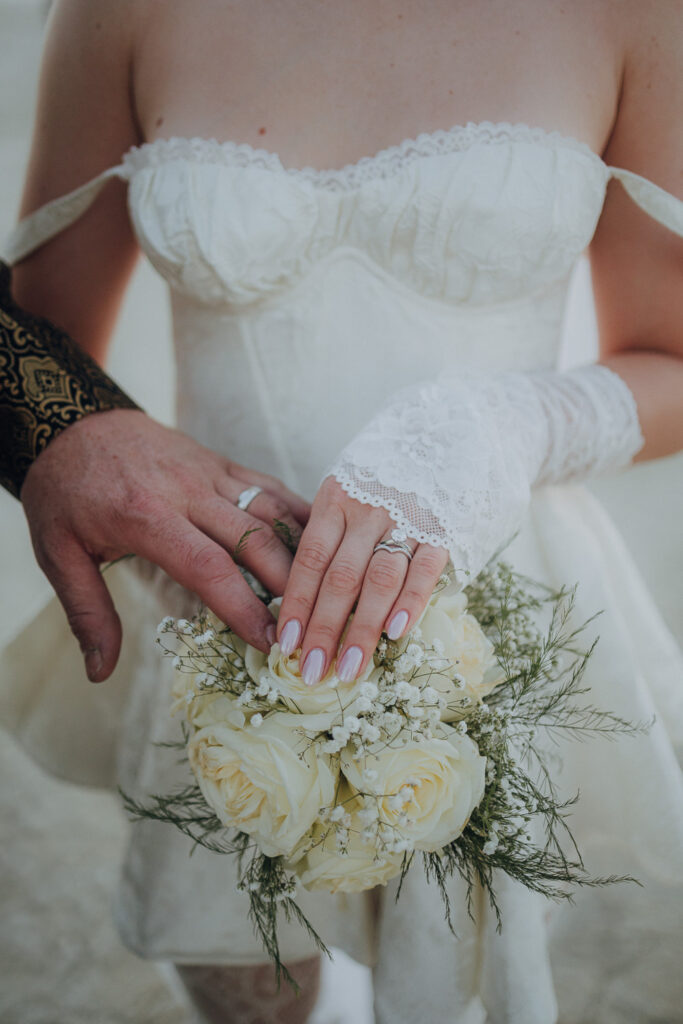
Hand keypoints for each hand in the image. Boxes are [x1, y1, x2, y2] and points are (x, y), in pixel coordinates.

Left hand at [20, 409, 310, 681]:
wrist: (72, 418)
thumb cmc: (64, 490)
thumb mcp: (58, 553)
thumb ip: (87, 612)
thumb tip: (100, 671)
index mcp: (147, 517)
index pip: (209, 568)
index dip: (244, 608)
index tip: (270, 642)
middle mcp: (187, 493)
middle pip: (254, 541)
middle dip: (288, 587)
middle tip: (309, 627)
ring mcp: (208, 473)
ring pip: (269, 511)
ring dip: (301, 551)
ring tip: (324, 591)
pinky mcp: (220, 462)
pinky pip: (267, 487)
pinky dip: (297, 513)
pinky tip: (321, 539)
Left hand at [276, 476, 448, 685]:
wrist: (452, 429)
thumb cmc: (392, 472)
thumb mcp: (352, 489)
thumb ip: (334, 532)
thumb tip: (309, 596)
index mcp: (336, 498)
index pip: (310, 560)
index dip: (296, 604)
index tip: (285, 644)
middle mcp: (367, 508)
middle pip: (340, 578)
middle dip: (324, 629)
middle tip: (313, 671)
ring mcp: (408, 517)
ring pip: (378, 579)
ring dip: (362, 628)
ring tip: (349, 668)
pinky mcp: (445, 527)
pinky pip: (425, 570)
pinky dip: (410, 602)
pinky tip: (395, 633)